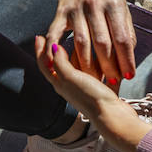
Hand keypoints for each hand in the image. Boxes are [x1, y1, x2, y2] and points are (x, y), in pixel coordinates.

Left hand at [34, 36, 150, 151]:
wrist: (112, 115)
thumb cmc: (91, 97)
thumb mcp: (71, 78)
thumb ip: (60, 62)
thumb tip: (53, 47)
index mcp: (60, 83)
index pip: (44, 65)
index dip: (40, 50)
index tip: (39, 36)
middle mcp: (70, 85)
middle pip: (63, 64)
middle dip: (64, 52)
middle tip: (64, 38)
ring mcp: (85, 87)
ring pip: (81, 66)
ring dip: (83, 56)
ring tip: (87, 45)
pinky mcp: (99, 88)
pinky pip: (97, 71)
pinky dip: (98, 62)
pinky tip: (102, 55)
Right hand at [46, 0, 136, 83]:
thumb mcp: (122, 7)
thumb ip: (126, 31)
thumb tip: (129, 58)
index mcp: (114, 5)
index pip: (122, 38)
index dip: (126, 59)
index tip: (129, 75)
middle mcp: (95, 5)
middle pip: (102, 43)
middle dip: (109, 67)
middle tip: (113, 83)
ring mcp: (76, 9)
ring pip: (81, 43)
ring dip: (88, 66)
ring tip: (95, 81)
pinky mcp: (60, 12)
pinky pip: (55, 34)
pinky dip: (54, 50)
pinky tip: (58, 65)